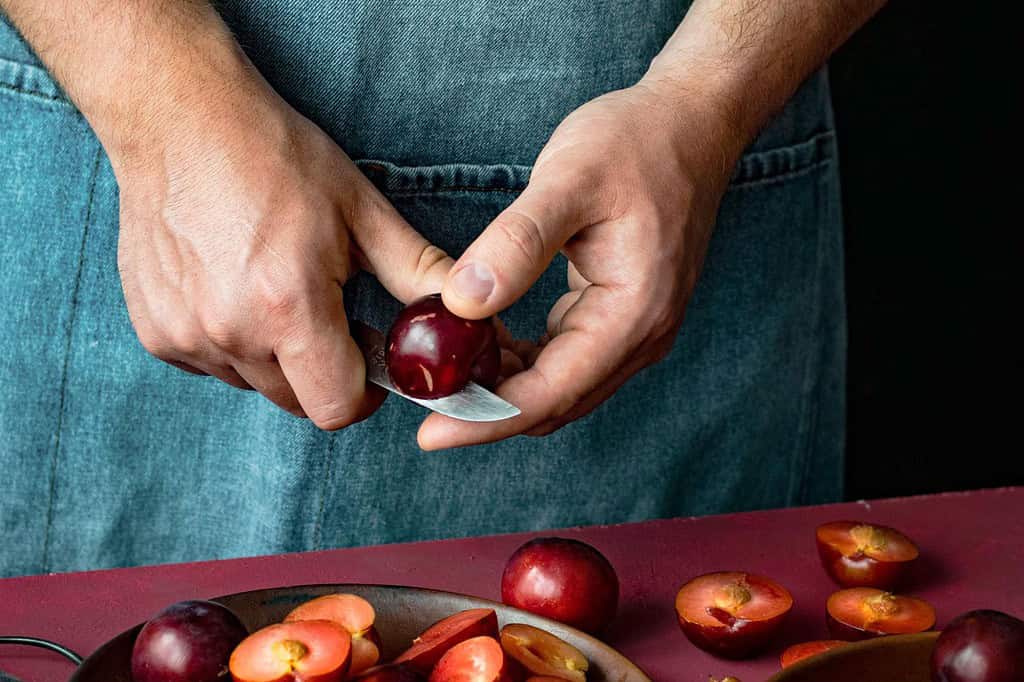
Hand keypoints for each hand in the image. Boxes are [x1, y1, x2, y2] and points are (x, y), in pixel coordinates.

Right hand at [115, 72, 451, 428]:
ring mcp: (184, 335)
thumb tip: (470, 311)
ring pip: (254, 385)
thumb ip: (418, 273)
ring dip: (276, 359)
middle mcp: (229, 332)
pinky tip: (235, 288)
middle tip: (330, 315)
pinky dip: (233, 344)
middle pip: (298, 402)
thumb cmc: (276, 159)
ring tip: (278, 291)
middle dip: (325, 373)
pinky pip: (213, 366)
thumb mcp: (362, 211)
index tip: (372, 358)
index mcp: (288, 306)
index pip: (336, 408)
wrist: (179, 120)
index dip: (365, 394)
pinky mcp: (154, 332)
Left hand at [418, 81, 743, 447]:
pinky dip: (523, 362)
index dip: (485, 418)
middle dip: (487, 410)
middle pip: (555, 403)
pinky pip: (567, 360)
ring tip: (444, 370)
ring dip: (504, 387)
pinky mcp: (623, 317)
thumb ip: (517, 244)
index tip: (429, 433)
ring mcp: (637, 331)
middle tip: (422, 398)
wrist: (691, 123)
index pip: (550, 393)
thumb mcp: (569, 179)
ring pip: (560, 387)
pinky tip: (485, 339)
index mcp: (634, 313)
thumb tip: (462, 302)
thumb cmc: (636, 142)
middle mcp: (642, 336)